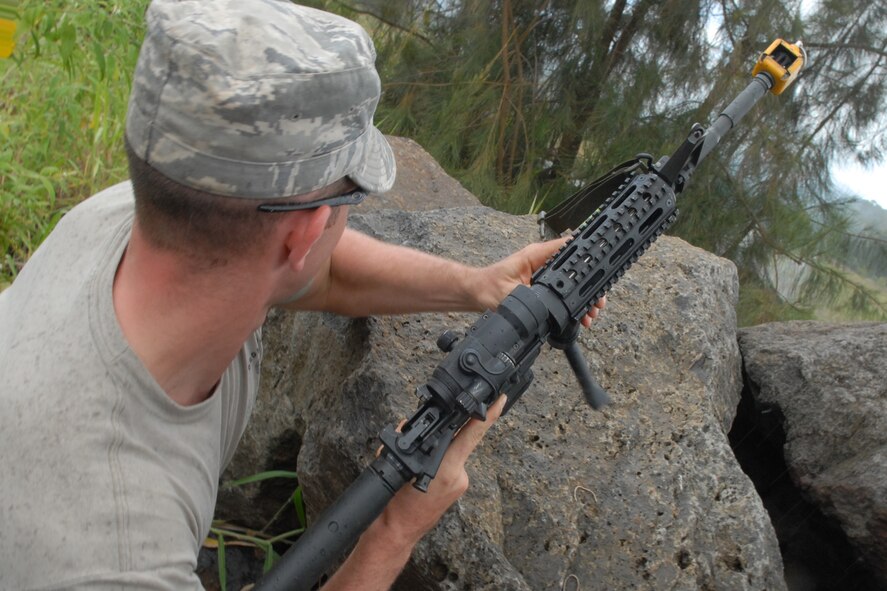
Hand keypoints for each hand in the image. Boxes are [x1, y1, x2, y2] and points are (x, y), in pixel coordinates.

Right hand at [370, 395, 507, 548]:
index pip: (472, 434)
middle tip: (437, 434)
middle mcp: (458, 475)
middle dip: (450, 431)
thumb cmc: (396, 500)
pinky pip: (452, 465)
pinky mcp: (459, 488)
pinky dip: (441, 463)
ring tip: (420, 467)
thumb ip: (405, 440)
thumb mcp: (394, 462)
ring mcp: (461, 483)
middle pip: (461, 440)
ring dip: (440, 451)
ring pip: (454, 453)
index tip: (500, 399)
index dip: (489, 415)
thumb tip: (409, 424)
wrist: (398, 530)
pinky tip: (426, 474)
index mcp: (446, 467)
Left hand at [474, 238, 605, 326]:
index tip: (599, 265)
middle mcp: (542, 261)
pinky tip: (579, 314)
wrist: (476, 293)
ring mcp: (543, 272)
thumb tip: (548, 301)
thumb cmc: (488, 288)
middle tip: (598, 301)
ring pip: (571, 281)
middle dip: (589, 286)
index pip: (567, 247)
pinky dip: (573, 301)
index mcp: (536, 255)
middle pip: (575, 268)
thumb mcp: (510, 293)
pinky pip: (563, 289)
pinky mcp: (541, 283)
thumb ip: (529, 295)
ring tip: (592, 311)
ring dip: (583, 296)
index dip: (586, 255)